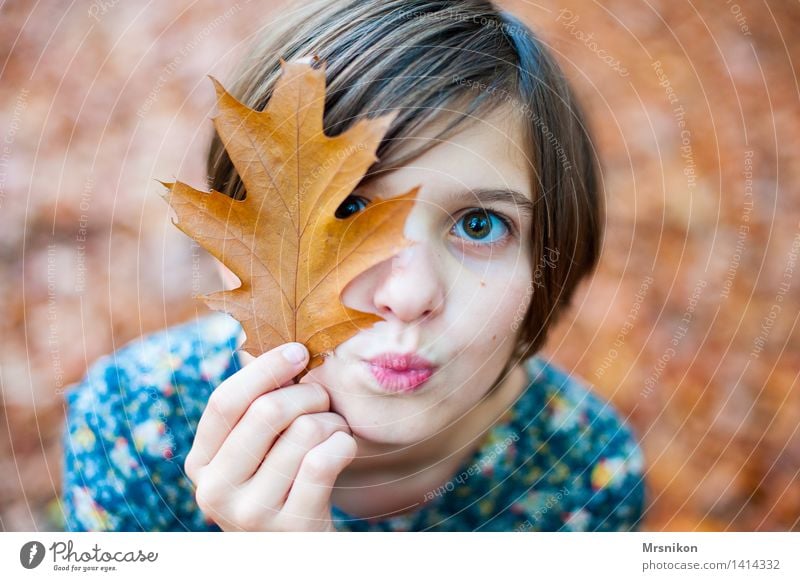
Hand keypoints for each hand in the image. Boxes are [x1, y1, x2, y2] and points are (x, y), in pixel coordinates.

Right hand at [185, 342, 356, 530]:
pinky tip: (343, 449)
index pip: (225, 401)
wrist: (300, 548)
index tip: (299, 352)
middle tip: (323, 401)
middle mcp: (214, 491)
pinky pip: (324, 460)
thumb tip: (261, 341)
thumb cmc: (282, 482)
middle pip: (266, 411)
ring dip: (331, 422)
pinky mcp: (290, 526)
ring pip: (303, 431)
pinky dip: (343, 444)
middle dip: (307, 394)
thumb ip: (253, 405)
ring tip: (332, 433)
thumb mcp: (255, 450)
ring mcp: (250, 513)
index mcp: (200, 463)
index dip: (265, 369)